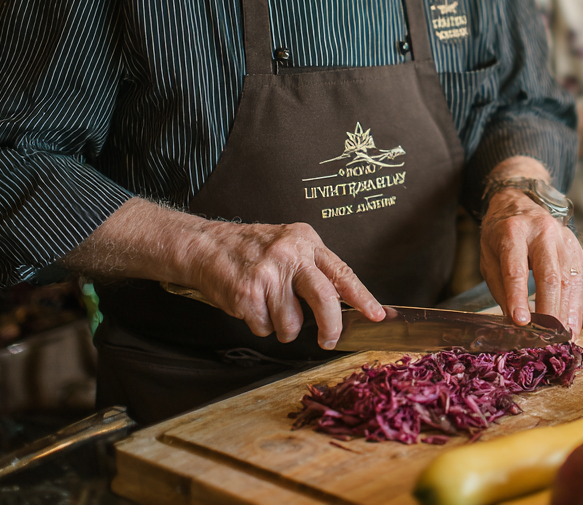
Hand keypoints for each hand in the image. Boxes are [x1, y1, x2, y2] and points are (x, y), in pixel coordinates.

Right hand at [62, 198, 381, 350]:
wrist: (205, 246)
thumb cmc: (250, 249)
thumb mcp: (289, 245)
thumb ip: (313, 268)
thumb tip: (343, 304)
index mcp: (307, 242)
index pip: (342, 273)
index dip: (363, 297)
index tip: (378, 315)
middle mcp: (291, 255)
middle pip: (325, 300)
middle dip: (330, 327)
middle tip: (328, 341)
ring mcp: (269, 274)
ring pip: (291, 323)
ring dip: (281, 326)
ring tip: (268, 307)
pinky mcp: (248, 293)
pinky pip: (264, 327)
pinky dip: (258, 323)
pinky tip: (249, 305)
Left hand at [481, 187, 582, 337]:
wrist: (519, 202)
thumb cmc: (500, 235)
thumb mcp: (489, 257)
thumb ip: (501, 288)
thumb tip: (513, 323)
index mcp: (514, 231)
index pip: (516, 269)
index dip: (519, 297)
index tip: (521, 323)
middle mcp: (542, 231)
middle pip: (550, 275)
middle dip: (550, 309)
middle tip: (547, 337)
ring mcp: (564, 238)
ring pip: (569, 279)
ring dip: (567, 312)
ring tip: (563, 338)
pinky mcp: (576, 248)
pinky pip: (579, 280)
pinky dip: (577, 306)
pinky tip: (572, 325)